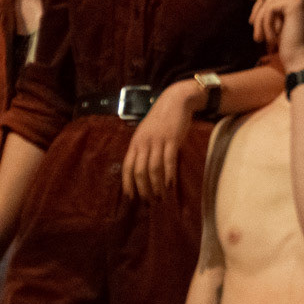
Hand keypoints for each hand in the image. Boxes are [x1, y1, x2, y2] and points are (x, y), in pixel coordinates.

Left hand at [121, 82, 198, 200]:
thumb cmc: (161, 119)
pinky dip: (169, 175)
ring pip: (154, 169)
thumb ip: (143, 149)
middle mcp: (144, 143)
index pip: (127, 166)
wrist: (175, 101)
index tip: (131, 197)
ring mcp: (158, 141)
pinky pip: (169, 161)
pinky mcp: (172, 140)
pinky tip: (170, 186)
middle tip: (149, 202)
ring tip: (161, 198)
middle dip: (144, 189)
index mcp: (135, 142)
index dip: (128, 183)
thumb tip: (142, 170)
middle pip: (140, 171)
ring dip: (157, 186)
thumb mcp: (146, 133)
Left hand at [249, 0, 303, 71]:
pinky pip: (270, 7)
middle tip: (251, 2)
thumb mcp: (287, 23)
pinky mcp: (297, 4)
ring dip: (261, 17)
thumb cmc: (294, 48)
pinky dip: (265, 23)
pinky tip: (271, 39)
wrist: (303, 64)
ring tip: (260, 37)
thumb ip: (280, 7)